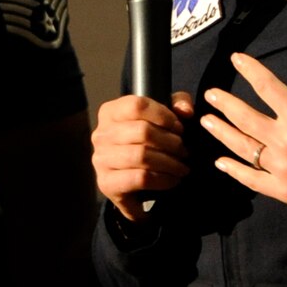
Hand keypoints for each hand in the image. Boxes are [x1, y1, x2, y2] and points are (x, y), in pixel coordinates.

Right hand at [91, 92, 192, 223]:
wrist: (131, 183)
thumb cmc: (147, 145)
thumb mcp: (162, 118)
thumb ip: (178, 103)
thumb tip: (186, 111)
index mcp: (110, 113)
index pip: (136, 106)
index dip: (164, 116)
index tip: (179, 128)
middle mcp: (101, 135)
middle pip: (142, 131)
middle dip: (171, 143)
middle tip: (184, 151)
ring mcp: (101, 159)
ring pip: (141, 156)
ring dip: (169, 163)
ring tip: (181, 167)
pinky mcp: (106, 183)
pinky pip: (140, 178)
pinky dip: (162, 179)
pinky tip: (172, 179)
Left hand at [201, 32, 286, 224]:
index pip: (267, 86)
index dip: (250, 69)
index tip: (236, 58)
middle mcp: (285, 142)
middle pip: (245, 117)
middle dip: (225, 104)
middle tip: (209, 94)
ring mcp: (281, 168)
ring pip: (242, 146)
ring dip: (221, 132)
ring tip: (206, 121)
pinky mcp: (282, 191)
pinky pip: (251, 179)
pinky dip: (234, 170)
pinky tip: (221, 162)